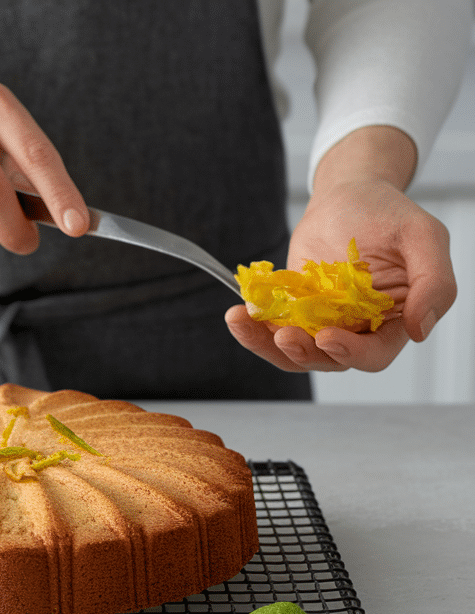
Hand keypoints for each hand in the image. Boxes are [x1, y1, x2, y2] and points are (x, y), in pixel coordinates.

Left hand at [226, 126, 456, 372]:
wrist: (346, 194)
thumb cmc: (387, 213)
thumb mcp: (423, 237)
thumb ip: (434, 282)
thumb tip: (421, 328)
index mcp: (394, 319)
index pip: (375, 354)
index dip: (352, 353)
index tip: (327, 337)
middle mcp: (357, 327)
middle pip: (329, 359)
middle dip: (303, 352)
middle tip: (283, 335)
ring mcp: (321, 320)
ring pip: (294, 351)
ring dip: (266, 344)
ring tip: (243, 322)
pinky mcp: (292, 309)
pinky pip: (271, 328)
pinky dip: (253, 326)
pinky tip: (238, 312)